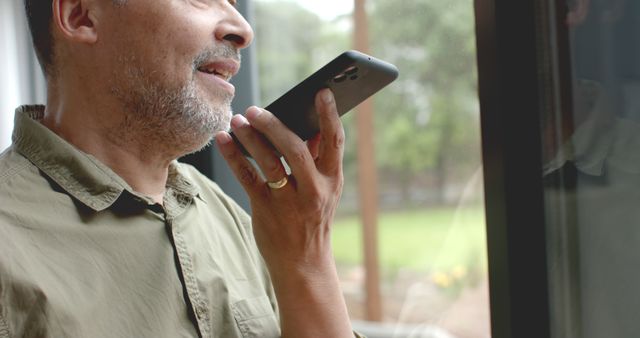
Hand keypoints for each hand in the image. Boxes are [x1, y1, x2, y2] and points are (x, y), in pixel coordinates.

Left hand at [215, 88, 352, 336]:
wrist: (302, 263)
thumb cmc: (312, 219)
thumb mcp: (324, 190)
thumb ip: (318, 160)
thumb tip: (309, 125)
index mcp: (331, 180)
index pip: (335, 141)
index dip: (329, 114)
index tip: (321, 91)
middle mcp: (313, 190)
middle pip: (295, 148)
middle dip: (275, 125)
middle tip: (256, 109)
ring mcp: (289, 201)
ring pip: (268, 161)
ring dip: (250, 137)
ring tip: (238, 119)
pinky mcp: (265, 209)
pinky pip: (247, 177)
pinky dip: (234, 155)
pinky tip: (224, 139)